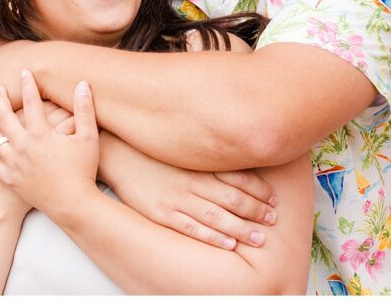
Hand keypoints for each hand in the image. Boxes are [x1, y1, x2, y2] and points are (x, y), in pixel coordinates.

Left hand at [0, 70, 98, 214]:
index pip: (31, 102)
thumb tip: (82, 84)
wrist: (73, 205)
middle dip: (0, 99)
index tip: (24, 72)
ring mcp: (14, 164)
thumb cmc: (83, 171)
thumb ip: (85, 110)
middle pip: (4, 116)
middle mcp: (23, 147)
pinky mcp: (10, 179)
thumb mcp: (89, 138)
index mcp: (41, 135)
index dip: (28, 85)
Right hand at [101, 133, 277, 248]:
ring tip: (260, 238)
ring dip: (242, 228)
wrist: (116, 155)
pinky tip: (229, 244)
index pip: (237, 177)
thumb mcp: (181, 147)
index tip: (274, 198)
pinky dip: (213, 237)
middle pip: (232, 199)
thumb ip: (205, 152)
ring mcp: (176, 198)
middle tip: (273, 219)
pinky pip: (192, 228)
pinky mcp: (162, 213)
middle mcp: (191, 181)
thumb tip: (234, 151)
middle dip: (256, 210)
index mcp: (197, 163)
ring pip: (217, 216)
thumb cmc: (151, 149)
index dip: (259, 189)